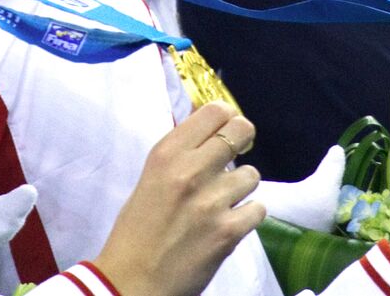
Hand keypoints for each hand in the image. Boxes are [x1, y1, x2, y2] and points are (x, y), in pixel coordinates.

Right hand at [89, 101, 263, 295]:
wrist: (131, 281)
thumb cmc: (137, 230)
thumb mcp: (151, 178)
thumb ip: (181, 153)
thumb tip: (212, 128)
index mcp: (167, 154)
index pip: (215, 110)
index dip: (227, 119)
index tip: (225, 130)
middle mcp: (191, 170)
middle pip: (242, 130)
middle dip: (242, 142)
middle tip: (234, 159)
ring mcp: (212, 201)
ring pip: (252, 175)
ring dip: (241, 189)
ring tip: (222, 203)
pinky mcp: (228, 231)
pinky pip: (258, 209)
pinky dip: (247, 218)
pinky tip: (228, 225)